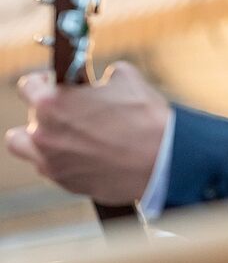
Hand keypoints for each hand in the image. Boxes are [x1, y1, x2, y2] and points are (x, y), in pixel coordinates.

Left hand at [5, 61, 168, 204]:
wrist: (165, 160)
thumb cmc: (146, 118)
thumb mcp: (125, 77)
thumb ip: (101, 77)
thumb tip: (101, 81)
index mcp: (51, 103)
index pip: (28, 86)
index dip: (46, 84)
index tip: (59, 87)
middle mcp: (44, 135)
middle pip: (28, 119)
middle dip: (47, 115)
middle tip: (70, 114)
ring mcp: (53, 164)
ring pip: (26, 148)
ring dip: (41, 141)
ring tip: (66, 137)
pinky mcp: (67, 185)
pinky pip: (51, 170)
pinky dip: (63, 162)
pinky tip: (86, 156)